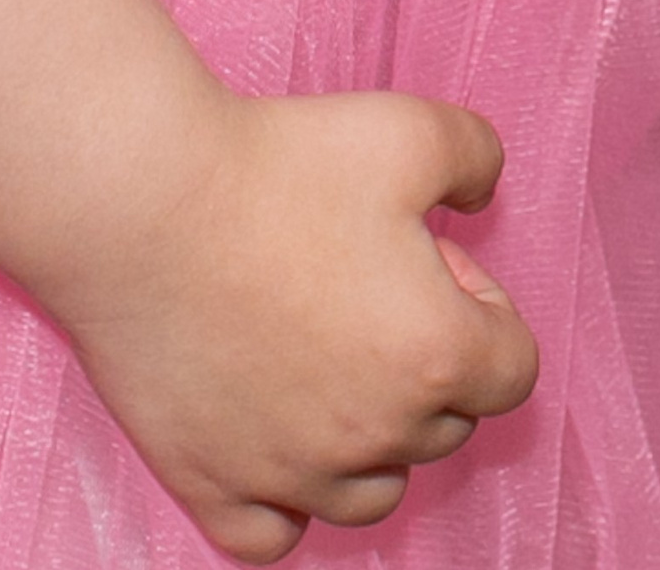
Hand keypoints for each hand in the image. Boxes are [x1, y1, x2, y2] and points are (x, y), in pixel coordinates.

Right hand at [53, 88, 539, 561]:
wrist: (145, 205)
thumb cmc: (280, 166)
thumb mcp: (414, 132)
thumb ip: (478, 158)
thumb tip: (484, 195)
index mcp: (436, 355)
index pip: (514, 371)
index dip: (484, 307)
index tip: (431, 260)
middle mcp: (372, 435)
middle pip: (445, 430)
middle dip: (427, 363)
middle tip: (368, 287)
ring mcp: (289, 473)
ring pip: (370, 496)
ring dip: (370, 440)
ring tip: (327, 359)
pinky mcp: (211, 486)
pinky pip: (272, 538)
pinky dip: (286, 504)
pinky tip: (276, 439)